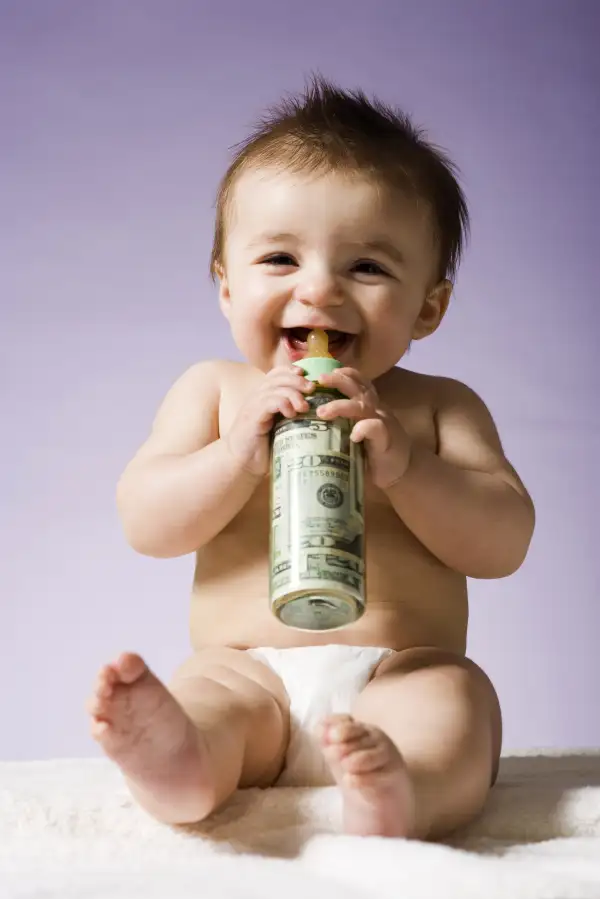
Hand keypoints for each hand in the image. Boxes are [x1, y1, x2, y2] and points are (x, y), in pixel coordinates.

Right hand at [225, 365, 313, 476]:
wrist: (241, 462)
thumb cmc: (262, 447)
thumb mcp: (280, 428)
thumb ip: (292, 417)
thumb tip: (318, 415)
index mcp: (263, 396)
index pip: (277, 374)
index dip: (292, 371)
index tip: (308, 376)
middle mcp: (257, 397)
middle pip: (278, 377)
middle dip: (297, 380)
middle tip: (312, 388)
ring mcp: (253, 405)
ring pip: (275, 388)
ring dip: (293, 394)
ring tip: (304, 407)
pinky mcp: (252, 416)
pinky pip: (269, 402)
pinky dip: (283, 404)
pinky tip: (291, 414)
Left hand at [317, 368, 411, 489]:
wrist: (403, 469)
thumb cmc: (374, 452)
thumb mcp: (357, 433)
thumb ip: (342, 424)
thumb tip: (312, 419)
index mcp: (369, 406)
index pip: (359, 383)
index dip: (344, 374)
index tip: (324, 372)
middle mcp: (376, 410)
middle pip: (358, 388)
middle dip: (337, 380)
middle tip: (318, 380)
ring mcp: (383, 423)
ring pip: (362, 406)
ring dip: (341, 406)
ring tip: (322, 411)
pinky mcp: (387, 439)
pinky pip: (376, 428)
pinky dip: (364, 429)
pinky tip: (354, 435)